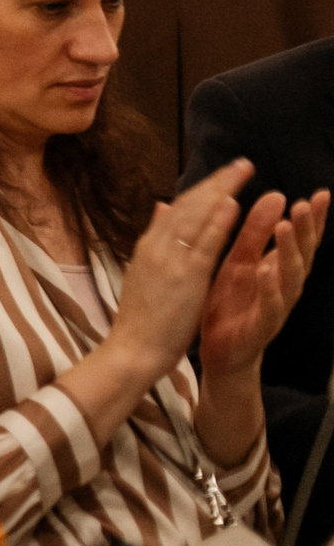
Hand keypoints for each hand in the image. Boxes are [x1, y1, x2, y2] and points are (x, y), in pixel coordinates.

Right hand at [109, 161, 250, 373]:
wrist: (132, 349)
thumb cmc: (141, 317)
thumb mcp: (144, 271)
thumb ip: (155, 237)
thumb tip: (161, 206)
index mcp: (150, 245)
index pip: (179, 208)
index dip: (204, 188)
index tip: (225, 175)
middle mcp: (158, 245)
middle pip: (189, 204)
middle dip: (217, 182)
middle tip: (242, 164)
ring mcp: (170, 259)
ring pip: (196, 217)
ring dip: (220, 191)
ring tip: (242, 173)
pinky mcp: (185, 277)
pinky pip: (204, 244)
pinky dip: (217, 222)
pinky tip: (232, 205)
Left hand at [200, 184, 326, 381]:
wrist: (222, 351)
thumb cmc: (233, 301)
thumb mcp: (241, 260)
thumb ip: (257, 231)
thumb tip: (277, 195)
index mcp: (278, 267)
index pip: (301, 239)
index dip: (313, 218)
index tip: (322, 194)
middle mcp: (284, 286)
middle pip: (301, 255)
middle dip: (305, 230)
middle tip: (304, 204)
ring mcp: (277, 307)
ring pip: (290, 278)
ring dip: (289, 253)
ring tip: (286, 228)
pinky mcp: (262, 326)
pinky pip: (270, 307)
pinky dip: (269, 288)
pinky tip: (265, 270)